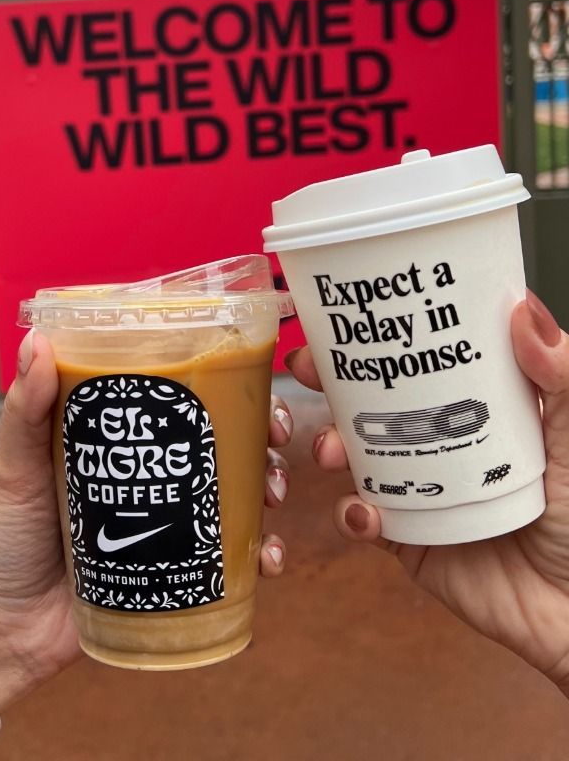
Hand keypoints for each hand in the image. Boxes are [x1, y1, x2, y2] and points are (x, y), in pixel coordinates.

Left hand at [0, 330, 293, 716]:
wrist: (2, 628)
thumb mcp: (13, 469)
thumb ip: (24, 411)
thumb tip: (38, 341)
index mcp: (111, 448)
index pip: (172, 406)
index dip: (219, 390)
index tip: (248, 384)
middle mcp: (144, 484)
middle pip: (217, 449)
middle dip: (259, 440)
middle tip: (273, 442)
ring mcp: (161, 532)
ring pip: (234, 501)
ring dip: (268, 493)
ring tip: (273, 497)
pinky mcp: (172, 578)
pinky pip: (228, 564)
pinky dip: (258, 558)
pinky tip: (267, 559)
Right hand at [300, 291, 568, 696]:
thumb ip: (563, 377)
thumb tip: (524, 309)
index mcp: (486, 413)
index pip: (427, 362)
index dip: (383, 338)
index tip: (346, 317)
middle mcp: (447, 446)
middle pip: (376, 401)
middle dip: (331, 384)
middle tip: (305, 370)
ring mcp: (424, 492)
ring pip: (356, 454)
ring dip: (329, 444)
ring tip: (330, 451)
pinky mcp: (409, 540)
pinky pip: (363, 519)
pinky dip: (353, 513)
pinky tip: (365, 513)